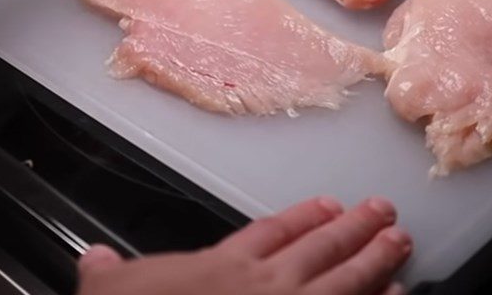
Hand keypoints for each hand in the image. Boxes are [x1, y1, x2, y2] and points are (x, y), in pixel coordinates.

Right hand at [76, 197, 410, 294]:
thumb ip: (107, 275)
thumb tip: (91, 257)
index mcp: (223, 269)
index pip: (269, 233)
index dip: (300, 218)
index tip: (325, 204)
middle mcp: (264, 287)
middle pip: (318, 249)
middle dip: (354, 228)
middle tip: (385, 210)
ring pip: (341, 281)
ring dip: (374, 260)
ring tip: (400, 242)